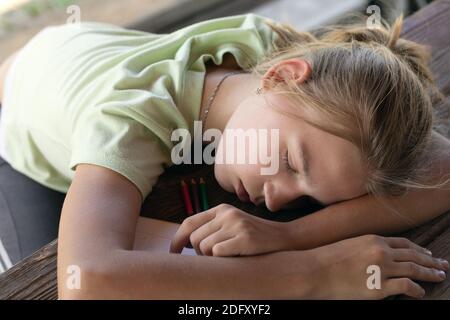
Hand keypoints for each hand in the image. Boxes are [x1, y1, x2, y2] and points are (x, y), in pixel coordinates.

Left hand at [170, 203, 292, 255]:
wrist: (284, 238)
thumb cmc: (254, 236)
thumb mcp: (233, 224)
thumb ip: (212, 228)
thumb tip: (185, 242)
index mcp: (221, 209)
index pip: (189, 222)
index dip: (177, 239)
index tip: (173, 253)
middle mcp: (227, 214)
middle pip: (194, 239)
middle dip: (198, 253)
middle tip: (213, 258)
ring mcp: (236, 225)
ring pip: (204, 247)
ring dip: (211, 258)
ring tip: (226, 256)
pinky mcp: (245, 239)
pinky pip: (217, 253)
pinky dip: (221, 259)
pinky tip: (234, 256)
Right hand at [306, 234, 447, 298]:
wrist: (314, 270)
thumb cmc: (326, 258)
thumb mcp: (350, 245)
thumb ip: (367, 248)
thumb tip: (380, 256)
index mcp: (374, 239)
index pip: (404, 244)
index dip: (418, 249)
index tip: (427, 253)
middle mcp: (382, 252)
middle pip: (414, 255)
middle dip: (431, 260)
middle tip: (443, 264)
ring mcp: (382, 269)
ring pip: (415, 270)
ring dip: (430, 273)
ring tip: (440, 276)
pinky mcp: (379, 287)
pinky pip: (406, 287)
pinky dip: (417, 290)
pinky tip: (421, 292)